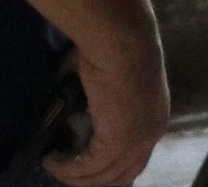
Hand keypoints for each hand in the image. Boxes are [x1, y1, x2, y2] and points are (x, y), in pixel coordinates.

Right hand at [41, 48, 169, 186]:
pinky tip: (52, 160)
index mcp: (155, 116)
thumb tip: (79, 109)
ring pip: (105, 175)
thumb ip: (102, 101)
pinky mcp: (118, 141)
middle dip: (94, 178)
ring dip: (77, 176)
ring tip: (54, 166)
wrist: (122, 36)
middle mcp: (152, 132)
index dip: (111, 166)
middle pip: (123, 173)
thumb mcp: (113, 79)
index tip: (84, 163)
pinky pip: (90, 166)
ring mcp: (138, 139)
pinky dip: (69, 168)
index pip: (136, 156)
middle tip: (69, 172)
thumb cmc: (117, 44)